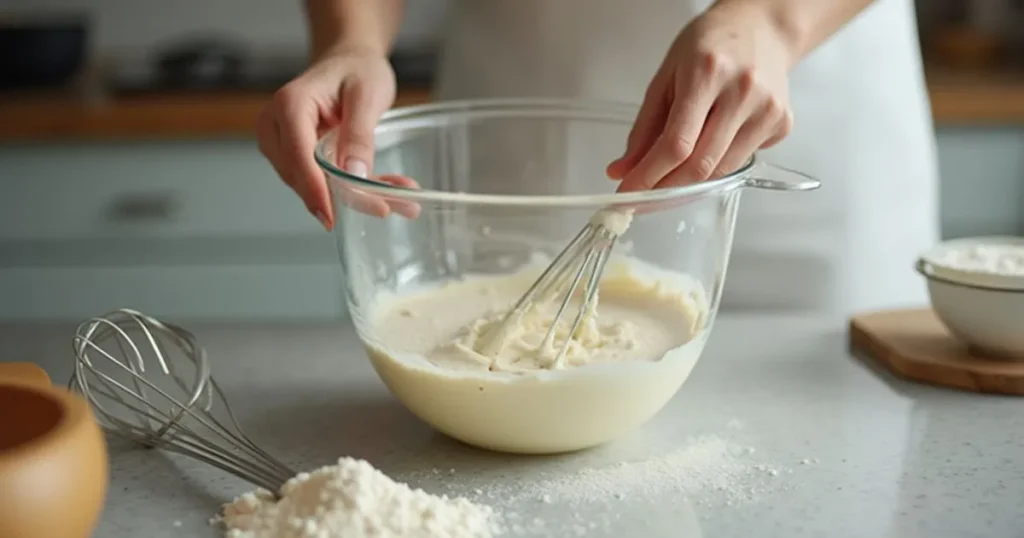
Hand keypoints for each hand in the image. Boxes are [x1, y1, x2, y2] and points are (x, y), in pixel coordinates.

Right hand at [256, 47, 419, 229]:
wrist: (349, 62)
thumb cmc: (356, 70)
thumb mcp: (367, 95)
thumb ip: (359, 134)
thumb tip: (354, 175)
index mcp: (290, 105)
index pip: (296, 155)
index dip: (315, 188)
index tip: (332, 216)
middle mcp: (276, 127)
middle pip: (302, 176)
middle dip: (343, 197)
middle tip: (386, 207)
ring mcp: (283, 145)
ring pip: (314, 185)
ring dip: (355, 196)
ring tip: (399, 200)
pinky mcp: (298, 158)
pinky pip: (323, 183)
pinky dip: (356, 190)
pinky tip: (388, 193)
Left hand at [607, 2, 794, 191]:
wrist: (761, 27)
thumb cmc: (710, 45)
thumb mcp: (667, 76)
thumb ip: (645, 127)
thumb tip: (623, 169)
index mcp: (707, 73)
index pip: (676, 143)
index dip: (649, 176)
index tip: (629, 193)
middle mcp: (742, 91)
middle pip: (700, 164)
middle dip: (666, 188)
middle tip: (645, 197)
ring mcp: (767, 109)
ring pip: (721, 170)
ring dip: (691, 180)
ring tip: (673, 170)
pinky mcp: (782, 123)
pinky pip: (742, 161)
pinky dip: (720, 162)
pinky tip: (715, 139)